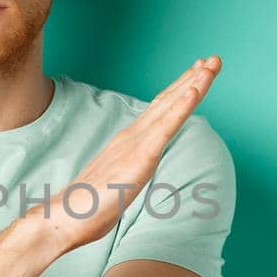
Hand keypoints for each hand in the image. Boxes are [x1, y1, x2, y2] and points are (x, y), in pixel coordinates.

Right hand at [31, 55, 222, 254]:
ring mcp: (136, 144)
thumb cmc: (85, 209)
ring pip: (171, 107)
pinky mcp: (141, 157)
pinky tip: (195, 90)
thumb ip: (127, 177)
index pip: (158, 111)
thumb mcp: (115, 188)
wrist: (64, 217)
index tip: (195, 73)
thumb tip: (130, 181)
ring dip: (193, 83)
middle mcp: (132, 137)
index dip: (178, 91)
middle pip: (167, 101)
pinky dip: (183, 106)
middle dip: (192, 78)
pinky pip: (166, 127)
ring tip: (211, 63)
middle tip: (213, 59)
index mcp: (128, 143)